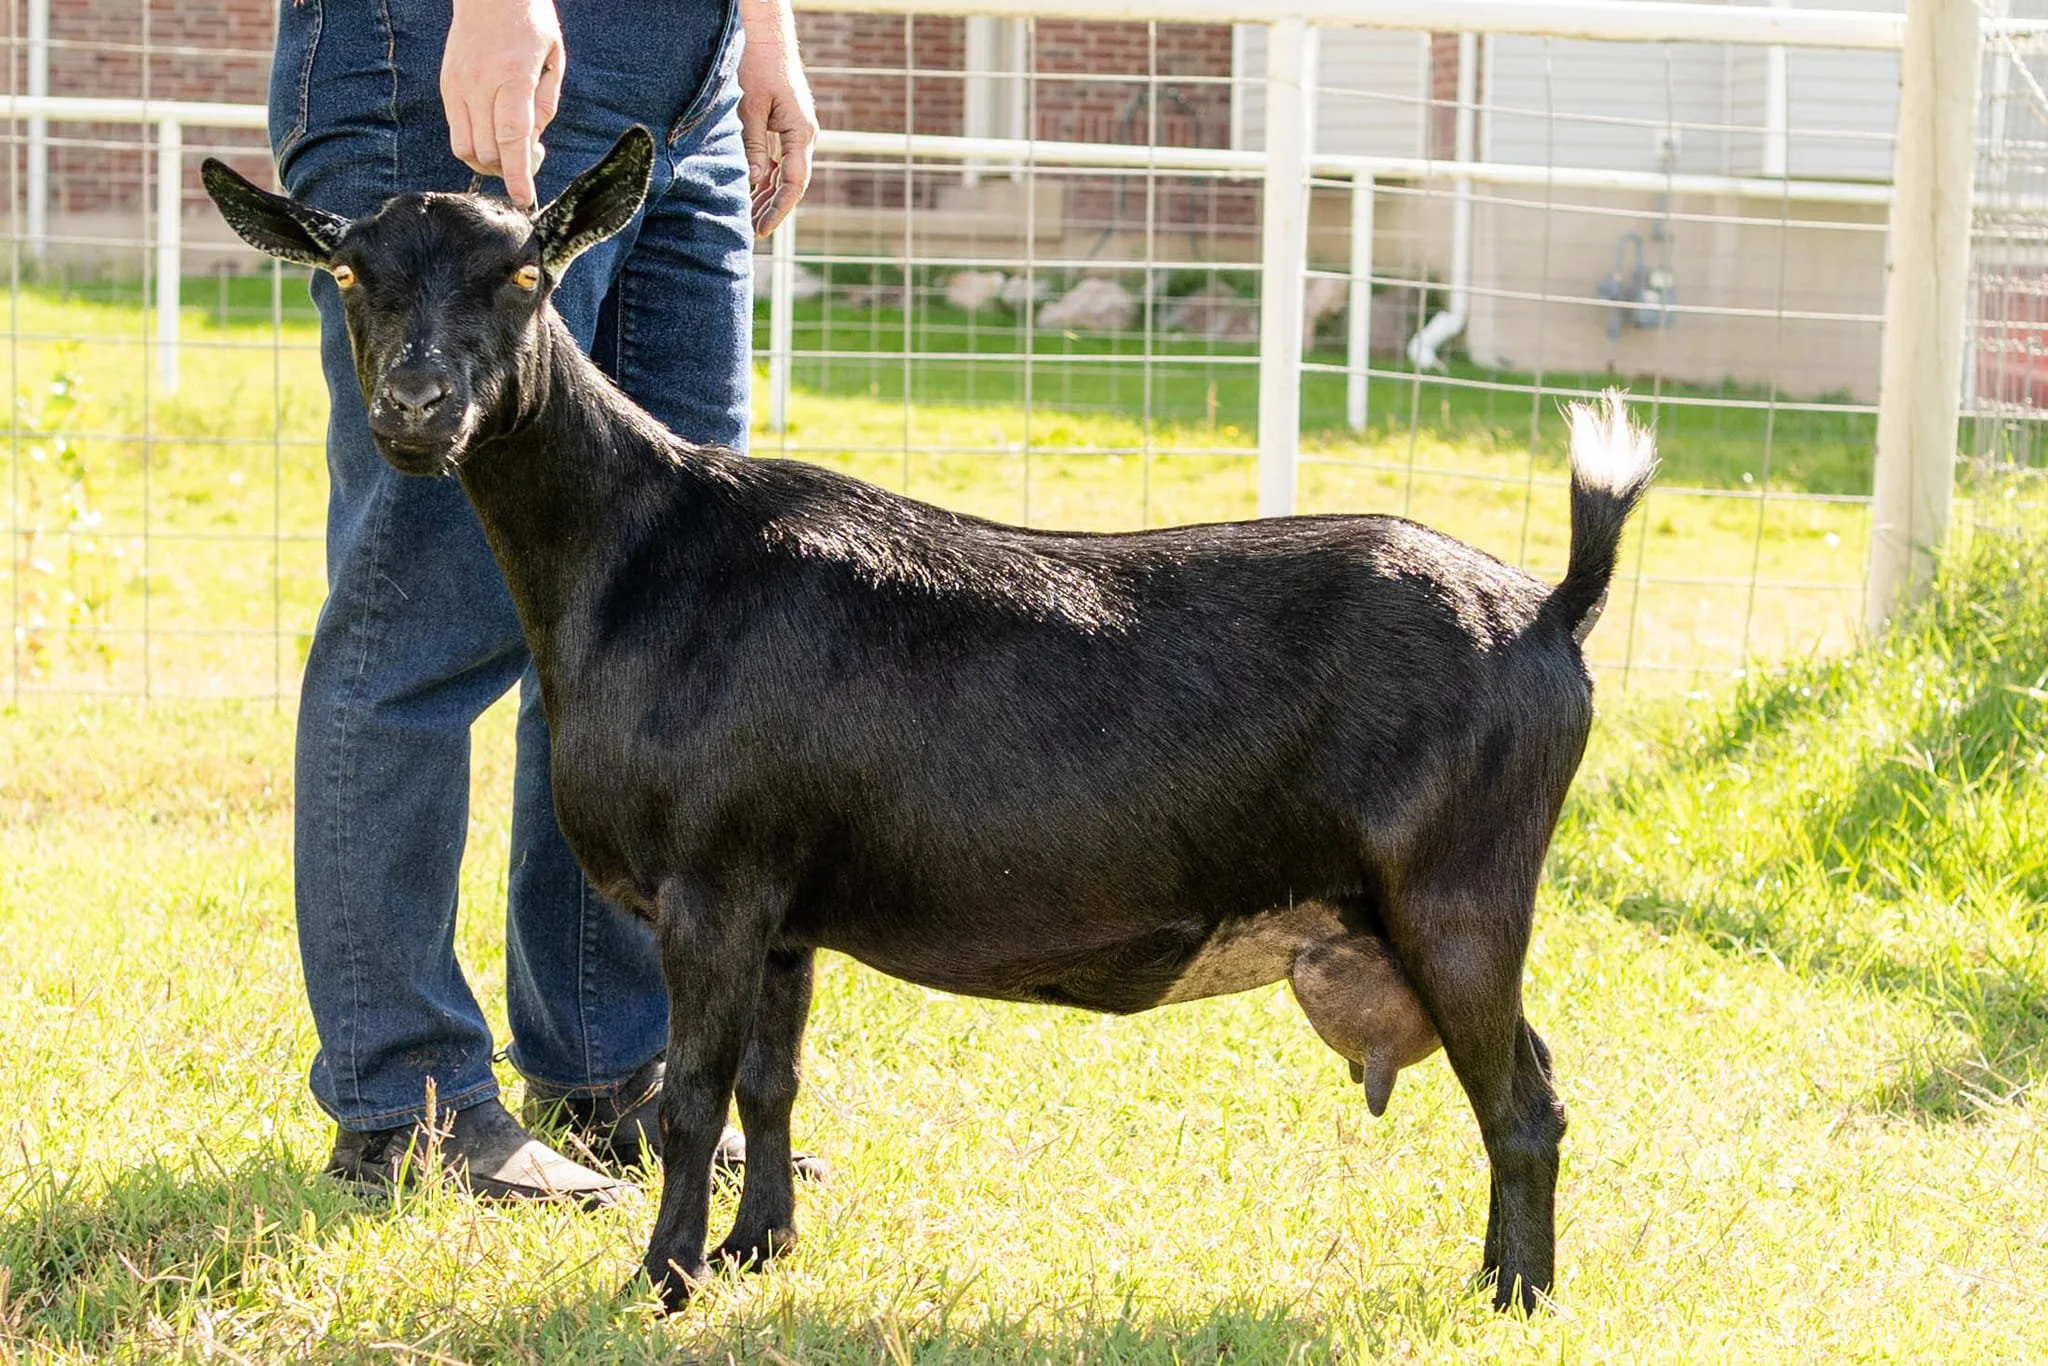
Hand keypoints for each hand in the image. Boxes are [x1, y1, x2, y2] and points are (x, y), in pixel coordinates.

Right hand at [442, 0, 564, 208]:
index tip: (525, 199)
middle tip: (531, 156)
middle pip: (488, 150)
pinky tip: (491, 134)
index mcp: (513, 77)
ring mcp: (459, 86)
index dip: (518, 174)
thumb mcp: (553, 61)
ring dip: (488, 162)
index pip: (513, 138)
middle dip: (509, 168)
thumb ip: (545, 106)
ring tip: (508, 150)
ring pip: (466, 148)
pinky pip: (456, 132)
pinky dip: (474, 145)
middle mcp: (481, 84)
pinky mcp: (447, 87)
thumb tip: (532, 145)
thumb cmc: (530, 24)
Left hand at [738, 0, 817, 236]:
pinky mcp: (787, 125)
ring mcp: (797, 130)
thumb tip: (753, 181)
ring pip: (786, 173)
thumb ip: (752, 145)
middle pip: (792, 182)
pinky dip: (766, 176)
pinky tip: (752, 191)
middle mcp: (805, 134)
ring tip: (750, 218)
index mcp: (801, 131)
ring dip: (769, 195)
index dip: (779, 209)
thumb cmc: (758, 65)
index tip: (762, 229)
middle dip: (773, 209)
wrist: (767, 36)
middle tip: (753, 233)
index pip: (794, 182)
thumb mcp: (749, 108)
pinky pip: (780, 159)